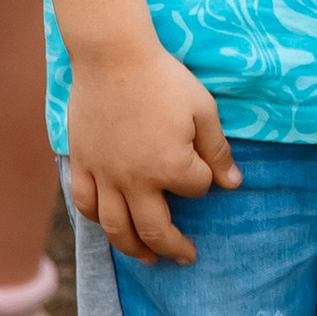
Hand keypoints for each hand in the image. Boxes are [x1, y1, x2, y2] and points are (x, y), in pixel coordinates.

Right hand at [62, 39, 239, 262]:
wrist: (112, 56)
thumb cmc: (163, 79)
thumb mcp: (203, 109)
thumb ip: (217, 150)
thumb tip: (234, 184)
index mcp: (171, 166)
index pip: (197, 188)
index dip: (204, 180)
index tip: (204, 168)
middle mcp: (136, 181)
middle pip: (155, 229)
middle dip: (173, 247)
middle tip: (185, 257)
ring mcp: (105, 175)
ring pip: (116, 227)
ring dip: (133, 249)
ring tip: (147, 258)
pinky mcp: (82, 164)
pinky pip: (85, 203)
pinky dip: (96, 219)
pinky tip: (108, 224)